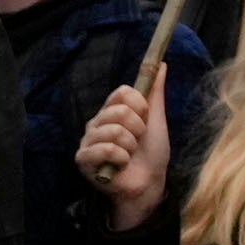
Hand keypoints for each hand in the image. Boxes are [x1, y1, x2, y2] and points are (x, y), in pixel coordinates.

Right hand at [78, 69, 171, 227]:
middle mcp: (97, 122)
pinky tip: (121, 164)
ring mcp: (87, 140)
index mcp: (112, 110)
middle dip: (137, 128)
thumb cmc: (152, 151)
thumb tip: (162, 63)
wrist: (149, 182)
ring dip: (130, 145)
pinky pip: (104, 149)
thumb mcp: (156, 119)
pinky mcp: (82, 158)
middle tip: (137, 141)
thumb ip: (155, 92)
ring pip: (113, 131)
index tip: (145, 118)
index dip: (139, 104)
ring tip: (129, 154)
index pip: (121, 92)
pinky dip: (120, 157)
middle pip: (118, 111)